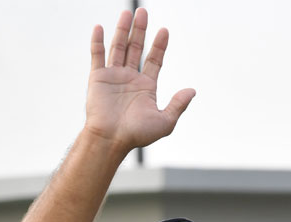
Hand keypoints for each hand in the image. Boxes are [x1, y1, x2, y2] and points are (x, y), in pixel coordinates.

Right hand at [85, 9, 194, 152]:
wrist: (112, 139)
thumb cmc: (137, 134)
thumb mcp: (165, 122)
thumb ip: (178, 105)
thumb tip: (192, 90)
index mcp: (146, 87)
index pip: (154, 61)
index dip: (159, 46)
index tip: (165, 31)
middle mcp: (130, 79)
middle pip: (136, 48)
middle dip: (141, 31)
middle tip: (144, 12)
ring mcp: (113, 76)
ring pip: (118, 47)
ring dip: (122, 30)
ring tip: (128, 13)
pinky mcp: (97, 78)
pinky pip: (97, 56)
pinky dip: (98, 41)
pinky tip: (101, 27)